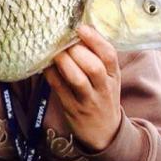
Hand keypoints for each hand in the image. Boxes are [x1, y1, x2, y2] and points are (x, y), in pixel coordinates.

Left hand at [44, 25, 121, 151]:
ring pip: (77, 79)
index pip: (109, 55)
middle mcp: (104, 88)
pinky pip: (60, 90)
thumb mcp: (109, 78)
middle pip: (94, 66)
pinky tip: (45, 65)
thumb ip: (98, 58)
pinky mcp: (73, 109)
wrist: (105, 133)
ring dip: (64, 62)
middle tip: (63, 40)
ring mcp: (88, 100)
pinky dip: (51, 75)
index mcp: (114, 75)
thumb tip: (76, 30)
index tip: (81, 27)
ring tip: (55, 52)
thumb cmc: (103, 97)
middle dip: (77, 51)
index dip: (95, 40)